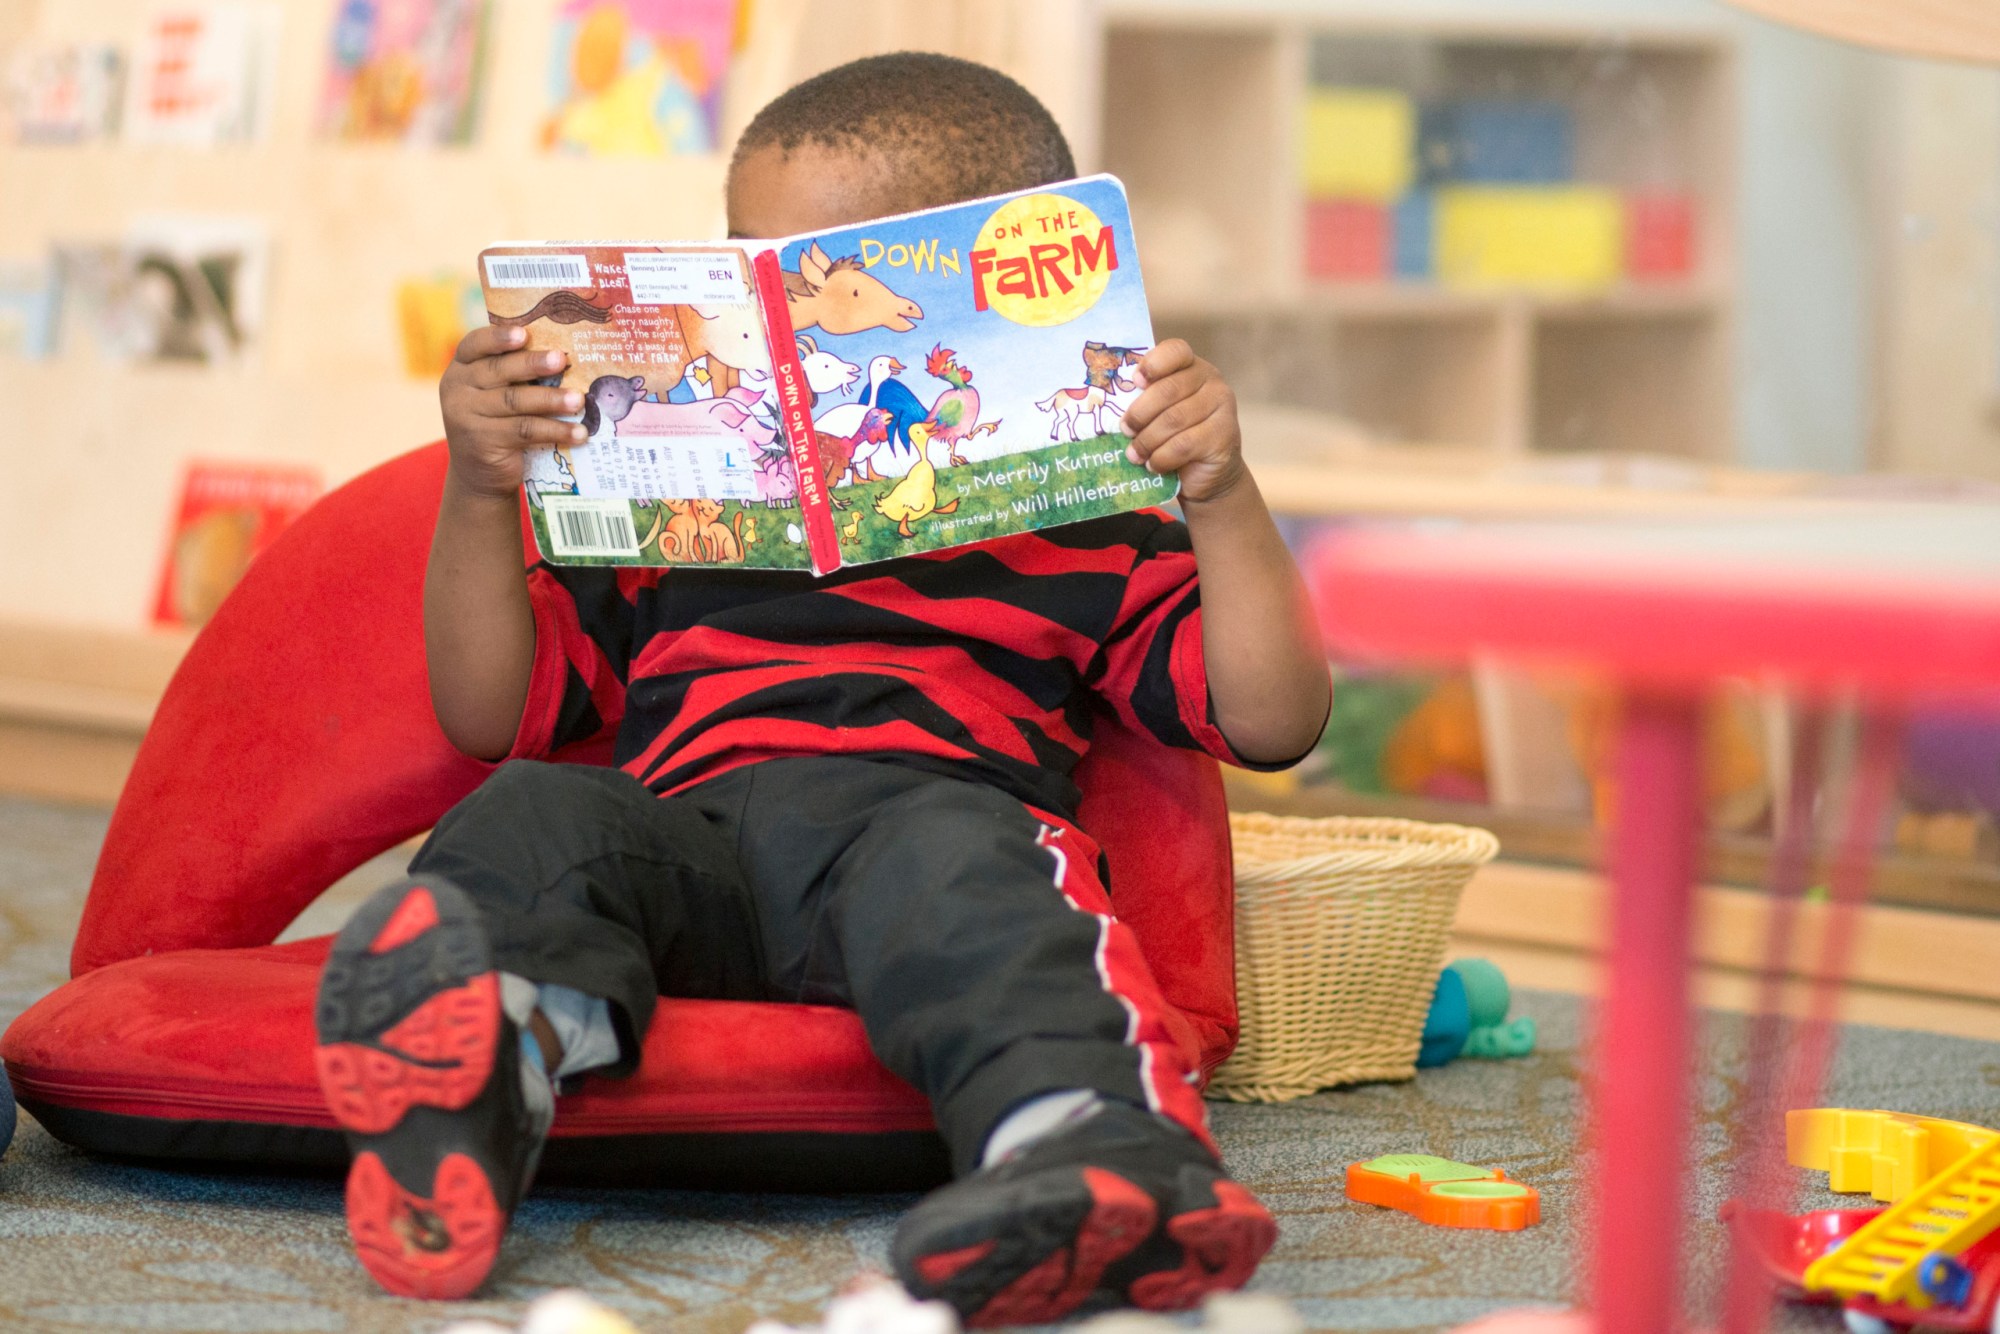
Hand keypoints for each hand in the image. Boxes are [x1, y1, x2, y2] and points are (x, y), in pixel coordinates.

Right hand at [439, 324, 584, 499]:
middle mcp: (458, 389)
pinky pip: (525, 431)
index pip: (474, 344)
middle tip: (562, 360)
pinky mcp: (483, 442)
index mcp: (461, 368)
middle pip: (498, 371)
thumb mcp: (495, 393)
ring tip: (579, 399)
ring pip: (515, 401)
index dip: (499, 337)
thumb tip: (562, 355)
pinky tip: (579, 432)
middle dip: (533, 364)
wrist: (479, 473)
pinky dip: (555, 430)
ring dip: (551, 399)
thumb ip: (513, 373)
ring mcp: (466, 416)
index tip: (524, 334)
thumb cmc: (497, 422)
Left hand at [1119, 339, 1246, 504]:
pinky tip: (1153, 465)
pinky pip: (1183, 445)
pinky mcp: (1223, 436)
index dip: (1152, 364)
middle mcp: (1212, 382)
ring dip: (1147, 440)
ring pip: (1173, 420)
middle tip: (1125, 430)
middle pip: (1168, 389)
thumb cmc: (1176, 437)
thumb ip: (1146, 398)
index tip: (1135, 382)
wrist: (1208, 473)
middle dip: (1140, 413)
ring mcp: (1222, 407)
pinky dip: (1161, 458)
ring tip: (1135, 454)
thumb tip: (1111, 401)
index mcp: (1192, 367)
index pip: (1175, 351)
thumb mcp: (1160, 412)